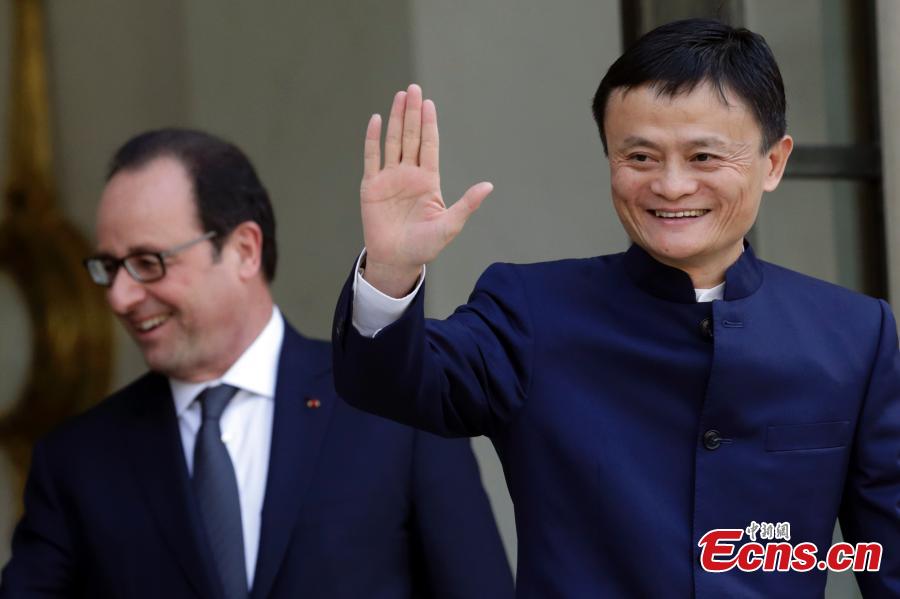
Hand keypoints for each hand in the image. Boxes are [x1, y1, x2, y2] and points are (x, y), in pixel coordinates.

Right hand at [360, 84, 492, 296]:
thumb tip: (488, 186)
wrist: (397, 260)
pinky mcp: (371, 186)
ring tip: (399, 96)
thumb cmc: (424, 246)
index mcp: (428, 181)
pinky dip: (373, 139)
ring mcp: (389, 178)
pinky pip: (372, 158)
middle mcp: (409, 174)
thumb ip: (467, 204)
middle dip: (412, 113)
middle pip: (410, 137)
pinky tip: (375, 119)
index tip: (429, 103)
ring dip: (395, 119)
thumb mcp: (449, 225)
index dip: (429, 124)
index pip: (429, 145)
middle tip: (414, 89)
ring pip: (393, 142)